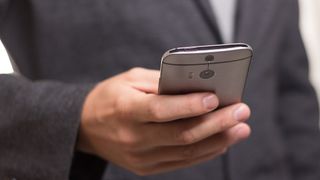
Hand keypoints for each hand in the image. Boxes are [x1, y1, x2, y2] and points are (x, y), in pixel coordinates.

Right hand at [78, 67, 250, 175]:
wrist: (86, 127)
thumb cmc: (111, 97)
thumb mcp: (130, 79)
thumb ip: (161, 82)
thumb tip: (196, 87)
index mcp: (126, 110)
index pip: (161, 110)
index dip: (189, 105)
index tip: (215, 98)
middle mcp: (133, 137)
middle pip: (182, 134)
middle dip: (216, 123)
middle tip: (242, 111)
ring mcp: (140, 157)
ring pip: (186, 152)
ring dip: (218, 140)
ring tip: (240, 128)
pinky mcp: (146, 167)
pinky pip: (181, 162)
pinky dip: (204, 152)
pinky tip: (222, 142)